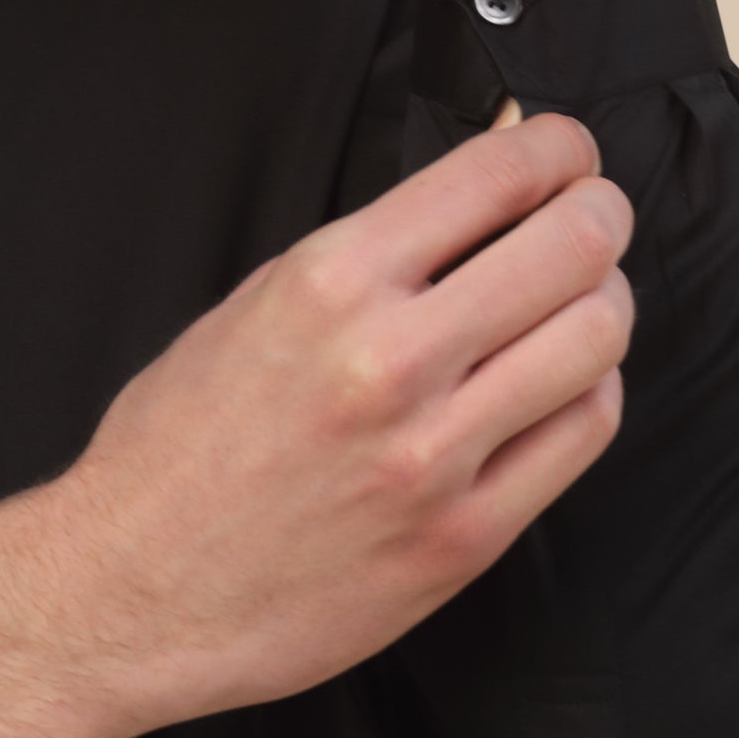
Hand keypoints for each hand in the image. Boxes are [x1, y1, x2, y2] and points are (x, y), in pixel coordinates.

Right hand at [46, 112, 634, 734]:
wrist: (132, 588)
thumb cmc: (180, 444)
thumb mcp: (254, 304)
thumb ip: (371, 251)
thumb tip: (481, 192)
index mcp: (328, 283)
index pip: (497, 176)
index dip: (559, 149)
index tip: (567, 152)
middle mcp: (388, 360)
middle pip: (572, 247)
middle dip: (600, 211)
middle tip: (594, 213)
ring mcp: (432, 455)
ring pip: (596, 338)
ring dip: (606, 300)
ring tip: (582, 298)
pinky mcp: (463, 537)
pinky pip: (582, 434)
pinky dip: (590, 390)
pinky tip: (561, 382)